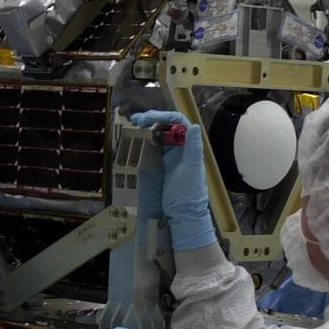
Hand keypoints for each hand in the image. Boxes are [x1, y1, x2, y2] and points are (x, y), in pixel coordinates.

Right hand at [130, 111, 215, 249]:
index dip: (164, 116)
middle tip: (135, 119)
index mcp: (189, 145)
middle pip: (167, 125)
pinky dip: (144, 140)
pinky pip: (153, 147)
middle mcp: (181, 147)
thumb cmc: (190, 192)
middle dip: (152, 119)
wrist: (183, 212)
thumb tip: (194, 126)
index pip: (178, 122)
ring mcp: (171, 155)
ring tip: (134, 124)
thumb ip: (193, 147)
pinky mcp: (162, 163)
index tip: (149, 117)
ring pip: (158, 134)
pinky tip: (135, 138)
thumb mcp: (192, 168)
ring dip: (146, 127)